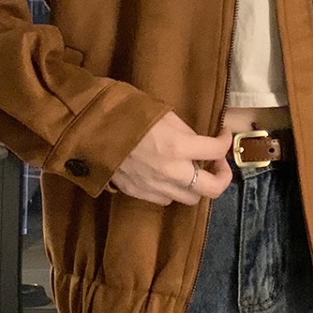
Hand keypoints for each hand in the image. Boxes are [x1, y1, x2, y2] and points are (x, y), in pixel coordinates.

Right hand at [109, 110, 232, 205]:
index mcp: (178, 147)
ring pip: (190, 199)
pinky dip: (174, 190)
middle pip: (212, 190)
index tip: (223, 134)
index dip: (225, 141)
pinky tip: (169, 177)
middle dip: (222, 177)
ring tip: (193, 171)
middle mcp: (171, 173)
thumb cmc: (124, 112)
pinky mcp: (138, 193)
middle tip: (218, 164)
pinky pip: (166, 199)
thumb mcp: (162, 112)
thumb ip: (184, 131)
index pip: (216, 151)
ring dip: (197, 186)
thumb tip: (198, 141)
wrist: (86, 128)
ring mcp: (154, 187)